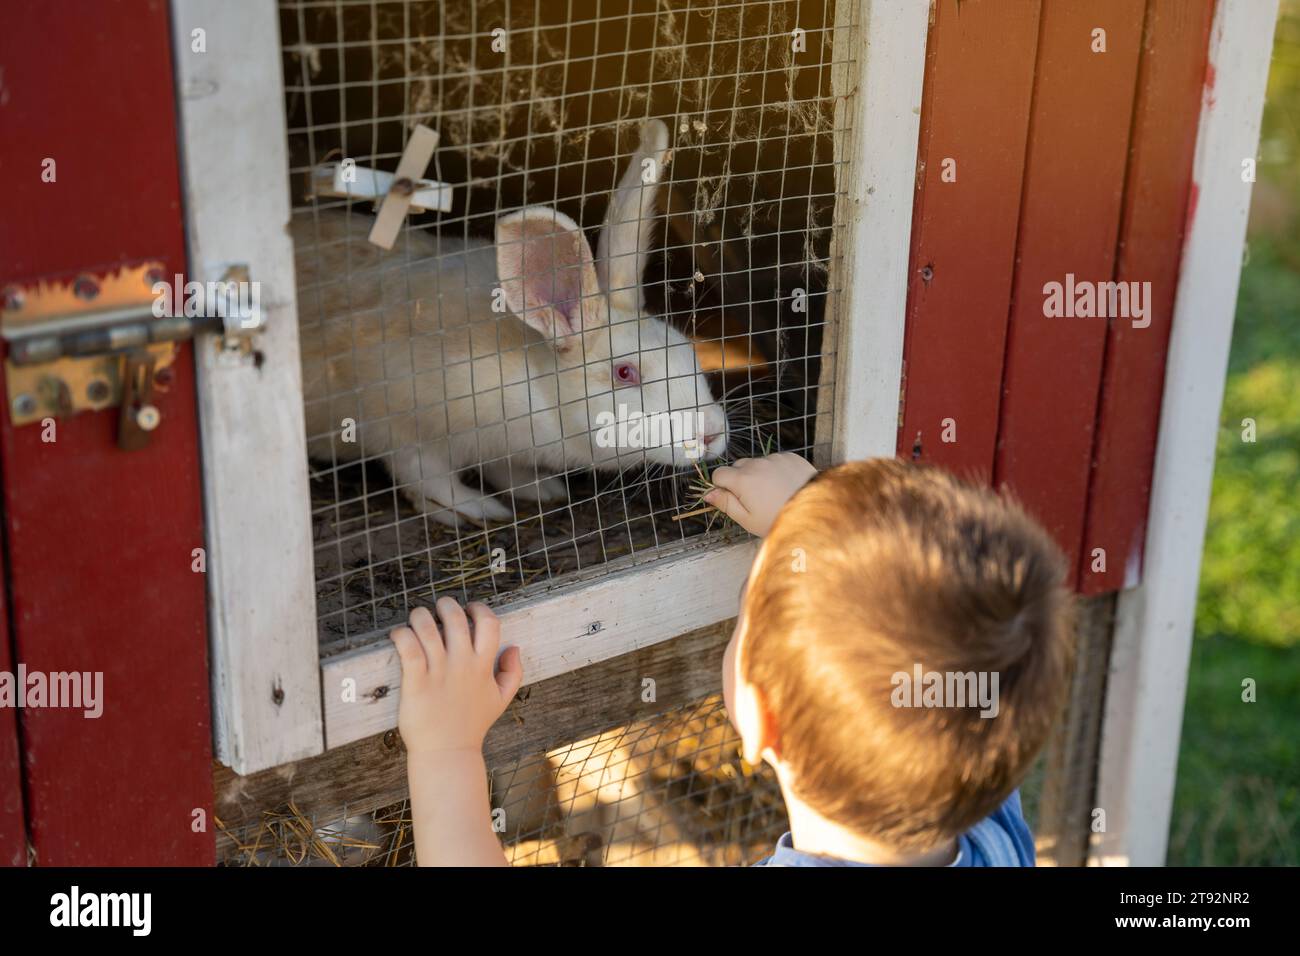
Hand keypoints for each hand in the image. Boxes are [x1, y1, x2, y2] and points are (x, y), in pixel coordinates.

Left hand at [389, 597, 523, 756]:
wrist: (447, 752)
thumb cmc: (471, 725)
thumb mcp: (501, 699)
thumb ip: (513, 673)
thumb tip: (514, 648)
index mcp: (484, 665)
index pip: (489, 623)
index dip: (479, 608)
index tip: (469, 609)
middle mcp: (462, 664)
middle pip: (455, 618)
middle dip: (445, 604)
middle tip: (438, 608)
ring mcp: (439, 672)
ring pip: (427, 627)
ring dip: (420, 615)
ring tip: (417, 618)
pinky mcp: (416, 681)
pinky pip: (408, 647)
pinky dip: (401, 634)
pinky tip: (398, 635)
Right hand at [703, 452, 816, 536]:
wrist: (815, 512)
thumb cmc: (778, 519)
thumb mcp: (747, 519)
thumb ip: (725, 504)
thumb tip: (708, 493)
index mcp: (742, 480)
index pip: (719, 474)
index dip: (722, 487)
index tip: (733, 498)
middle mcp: (756, 464)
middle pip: (738, 466)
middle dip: (740, 479)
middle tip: (755, 499)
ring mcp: (774, 458)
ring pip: (757, 463)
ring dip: (759, 474)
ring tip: (773, 494)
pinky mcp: (790, 457)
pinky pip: (775, 460)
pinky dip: (776, 470)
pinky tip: (785, 485)